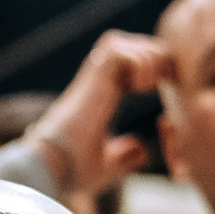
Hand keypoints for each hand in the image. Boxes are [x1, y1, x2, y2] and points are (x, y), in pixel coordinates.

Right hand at [29, 31, 166, 204]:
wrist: (52, 168)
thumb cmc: (73, 170)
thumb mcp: (107, 166)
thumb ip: (125, 157)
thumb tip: (141, 150)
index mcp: (103, 96)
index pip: (135, 65)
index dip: (155, 70)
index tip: (162, 92)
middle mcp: (98, 82)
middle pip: (137, 45)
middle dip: (158, 61)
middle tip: (161, 86)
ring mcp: (93, 78)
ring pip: (130, 43)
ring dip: (149, 62)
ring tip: (148, 88)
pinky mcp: (90, 79)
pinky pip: (121, 53)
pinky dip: (138, 66)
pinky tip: (139, 88)